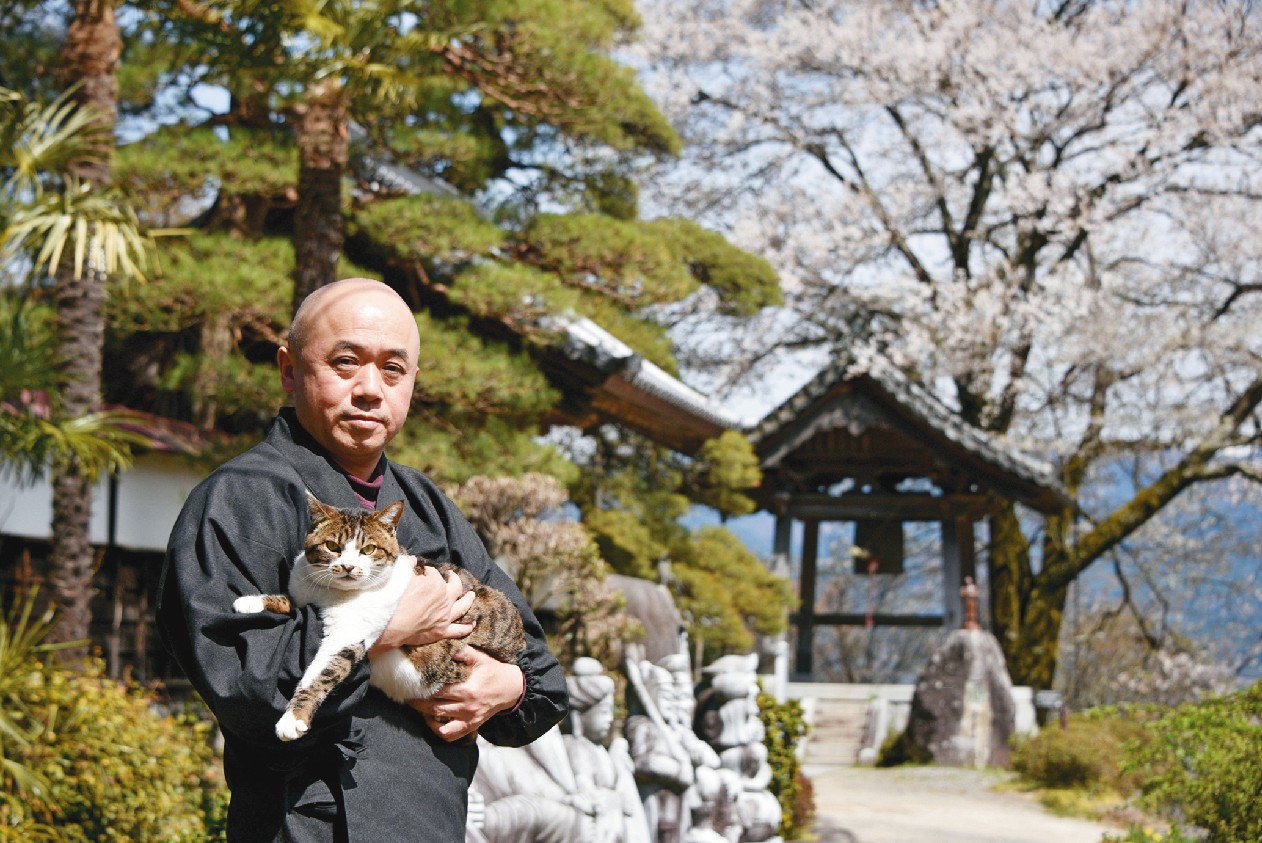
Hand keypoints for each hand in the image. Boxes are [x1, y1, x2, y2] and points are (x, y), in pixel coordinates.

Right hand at [370, 560, 475, 655]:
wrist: (388, 625)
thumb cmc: (393, 599)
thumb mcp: (399, 576)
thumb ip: (408, 566)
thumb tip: (412, 559)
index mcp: (436, 584)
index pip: (435, 574)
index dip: (429, 572)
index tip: (424, 572)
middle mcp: (444, 600)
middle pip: (455, 587)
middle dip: (454, 580)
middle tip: (451, 576)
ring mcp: (445, 616)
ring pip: (462, 607)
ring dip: (468, 600)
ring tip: (471, 595)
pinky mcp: (441, 631)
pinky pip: (458, 630)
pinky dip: (466, 627)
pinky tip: (472, 624)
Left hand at [409, 647, 523, 741]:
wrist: (511, 689)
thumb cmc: (493, 671)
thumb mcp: (481, 658)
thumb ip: (464, 652)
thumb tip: (446, 648)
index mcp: (467, 689)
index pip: (438, 689)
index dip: (423, 686)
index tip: (412, 682)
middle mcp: (466, 706)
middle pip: (433, 706)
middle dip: (418, 700)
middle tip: (407, 694)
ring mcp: (468, 718)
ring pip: (438, 720)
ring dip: (424, 713)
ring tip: (416, 705)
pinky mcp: (471, 726)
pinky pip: (450, 735)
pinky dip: (438, 730)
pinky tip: (431, 720)